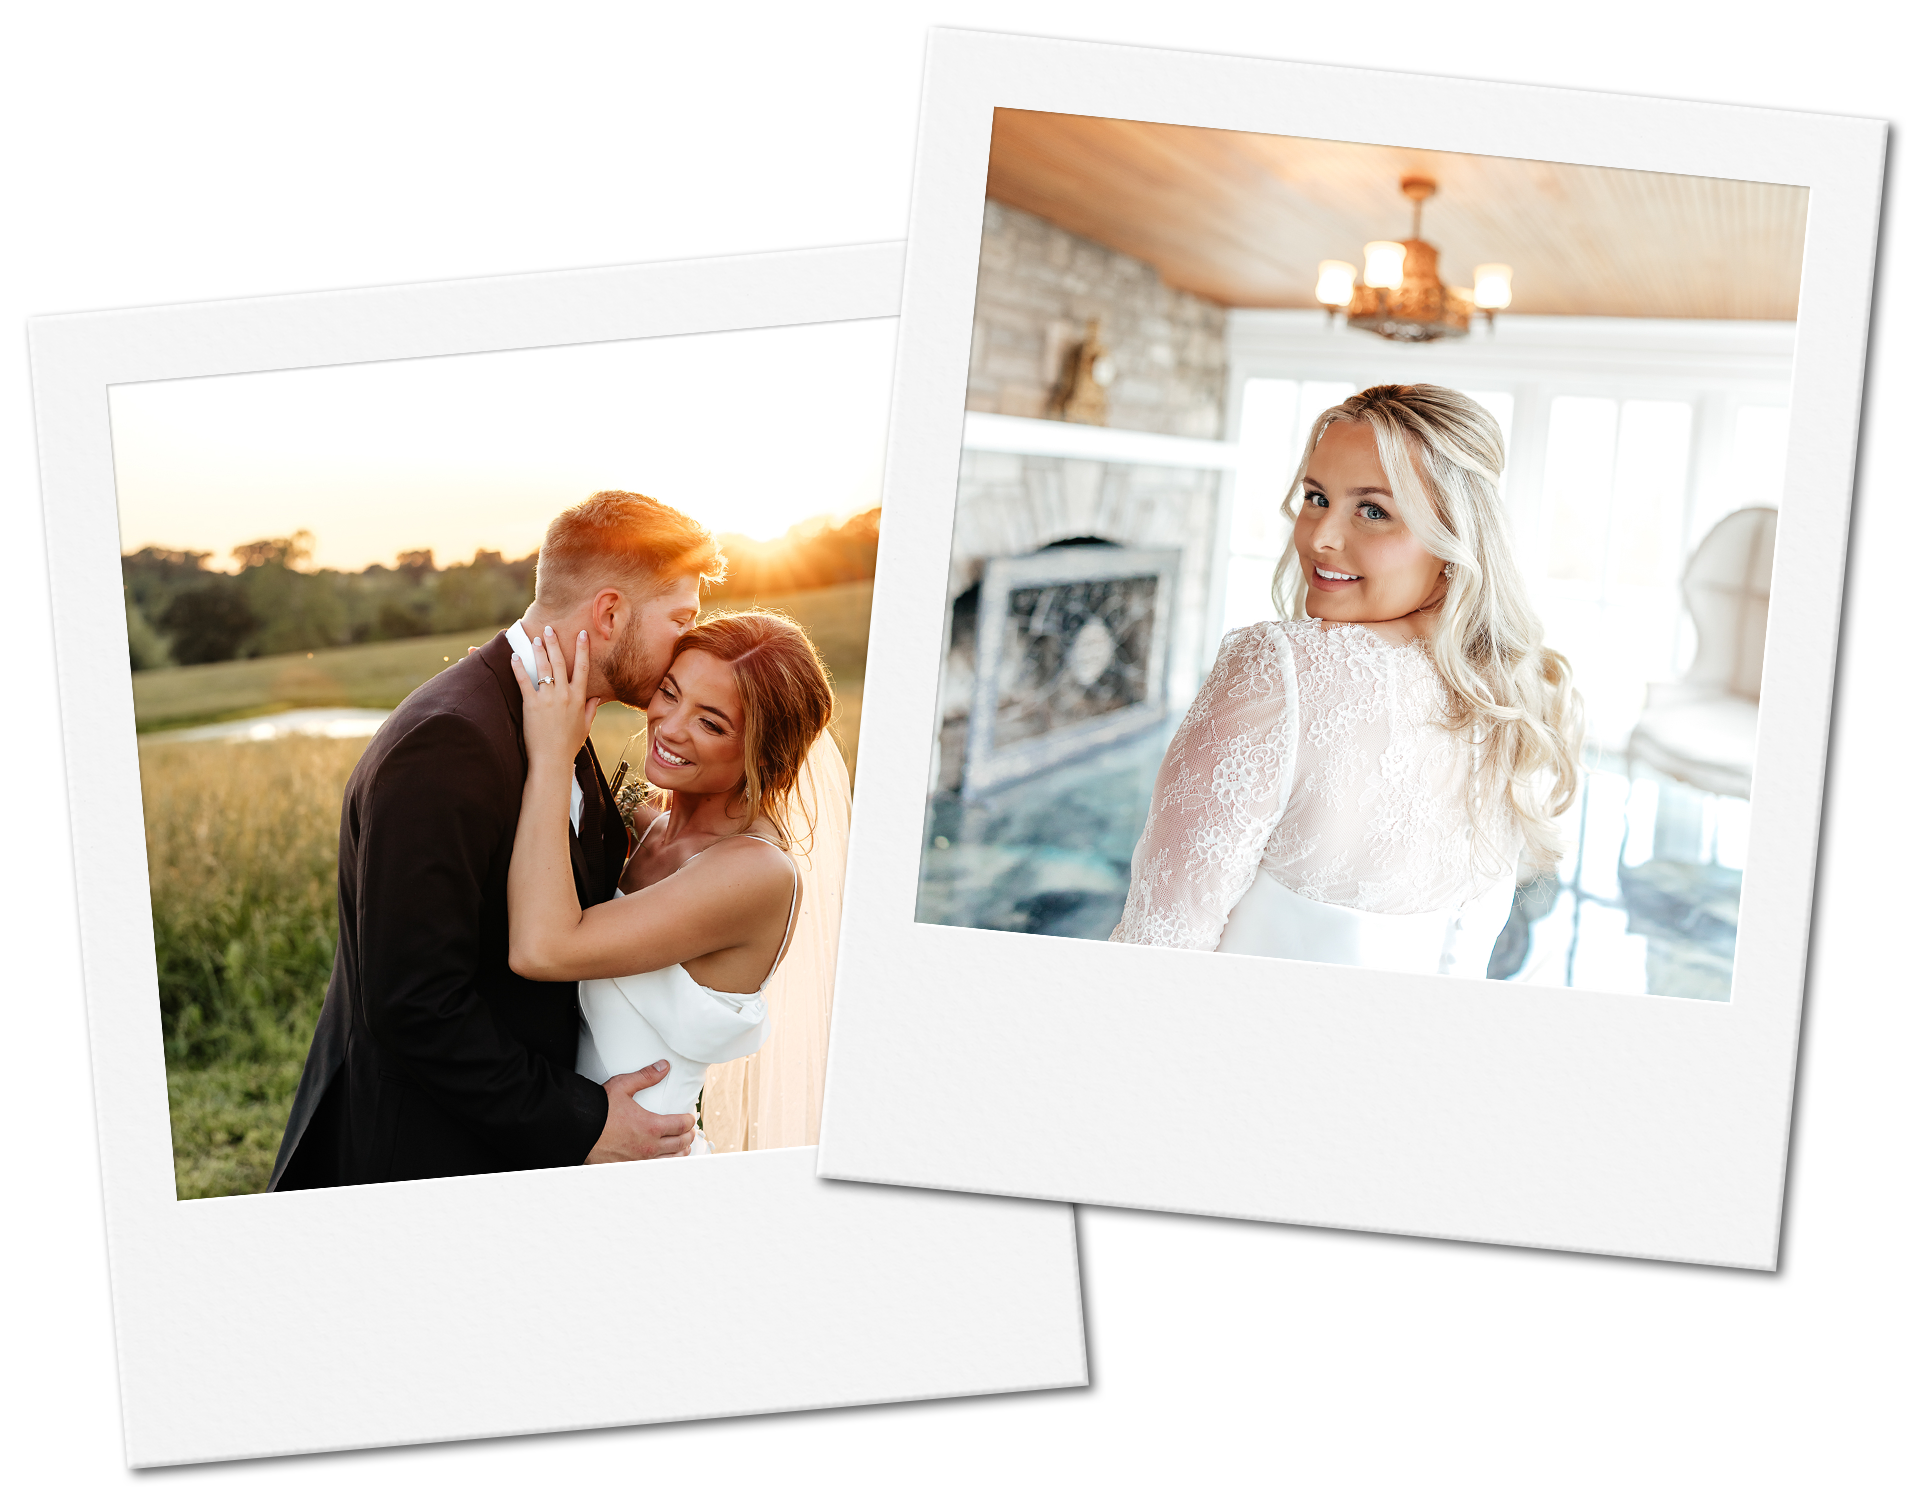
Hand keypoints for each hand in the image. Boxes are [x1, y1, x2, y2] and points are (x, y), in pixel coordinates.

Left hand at [510, 624, 600, 767]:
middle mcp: (564, 695)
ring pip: (544, 668)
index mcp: (579, 698)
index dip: (583, 649)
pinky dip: (519, 668)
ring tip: (535, 638)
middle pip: (560, 662)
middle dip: (555, 643)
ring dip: (539, 651)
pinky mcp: (531, 705)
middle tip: (550, 629)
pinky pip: (524, 682)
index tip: (582, 634)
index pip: (583, 668)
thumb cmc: (568, 746)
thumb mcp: (584, 727)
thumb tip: (596, 698)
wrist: (552, 760)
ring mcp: (548, 699)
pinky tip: (515, 657)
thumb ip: (590, 710)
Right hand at [585, 1062, 696, 1161]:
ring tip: (683, 1148)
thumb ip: (646, 1076)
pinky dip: (662, 1163)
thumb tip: (664, 1066)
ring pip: (670, 1160)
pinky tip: (662, 1160)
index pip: (681, 1125)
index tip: (690, 1117)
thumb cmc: (598, 1108)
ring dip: (680, 1153)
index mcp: (651, 1126)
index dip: (689, 1120)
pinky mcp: (628, 1167)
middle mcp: (649, 1146)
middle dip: (687, 1136)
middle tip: (689, 1131)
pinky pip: (652, 1168)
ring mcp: (639, 1160)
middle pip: (680, 1143)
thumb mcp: (623, 1086)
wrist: (576, 1129)